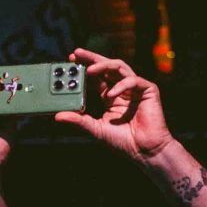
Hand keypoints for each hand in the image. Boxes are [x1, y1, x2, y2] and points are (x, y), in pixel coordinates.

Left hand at [55, 48, 173, 161]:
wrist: (144, 152)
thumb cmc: (123, 142)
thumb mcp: (96, 129)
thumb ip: (79, 120)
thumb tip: (58, 116)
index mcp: (110, 96)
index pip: (96, 76)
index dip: (84, 67)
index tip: (71, 61)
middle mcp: (122, 89)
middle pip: (106, 66)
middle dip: (91, 58)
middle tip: (77, 54)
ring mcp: (136, 88)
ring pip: (119, 67)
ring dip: (104, 66)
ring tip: (90, 70)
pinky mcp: (149, 90)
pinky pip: (133, 81)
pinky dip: (121, 86)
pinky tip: (111, 95)